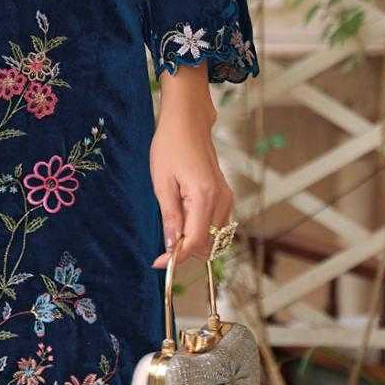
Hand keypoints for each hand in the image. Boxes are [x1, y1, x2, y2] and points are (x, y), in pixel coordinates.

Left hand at [148, 62, 236, 271]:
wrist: (188, 121)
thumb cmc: (171, 145)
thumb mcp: (162, 182)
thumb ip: (170, 216)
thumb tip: (171, 246)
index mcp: (205, 197)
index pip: (195, 243)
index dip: (176, 258)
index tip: (158, 263)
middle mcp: (221, 201)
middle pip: (206, 245)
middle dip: (184, 251)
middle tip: (160, 246)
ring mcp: (226, 198)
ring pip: (212, 237)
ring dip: (191, 240)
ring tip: (171, 224)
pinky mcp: (225, 196)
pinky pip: (215, 224)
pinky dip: (199, 229)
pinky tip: (182, 217)